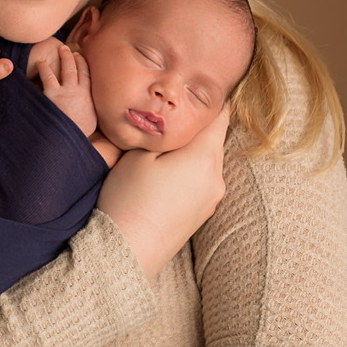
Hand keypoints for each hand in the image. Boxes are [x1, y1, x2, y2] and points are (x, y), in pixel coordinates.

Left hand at [35, 43, 96, 136]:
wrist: (72, 137)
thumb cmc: (81, 131)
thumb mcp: (92, 119)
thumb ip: (90, 109)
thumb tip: (89, 108)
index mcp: (88, 95)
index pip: (87, 74)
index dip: (83, 64)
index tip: (80, 57)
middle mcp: (78, 90)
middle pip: (77, 68)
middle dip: (73, 57)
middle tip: (68, 50)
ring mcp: (66, 91)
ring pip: (65, 68)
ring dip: (63, 57)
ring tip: (59, 50)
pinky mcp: (53, 94)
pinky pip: (48, 77)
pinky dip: (45, 68)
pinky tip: (40, 63)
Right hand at [95, 107, 229, 278]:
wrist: (127, 252)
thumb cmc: (129, 198)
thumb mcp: (139, 153)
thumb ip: (162, 129)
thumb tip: (173, 118)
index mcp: (205, 156)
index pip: (219, 116)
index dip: (207, 101)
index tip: (192, 93)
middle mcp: (217, 177)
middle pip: (213, 139)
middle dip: (193, 129)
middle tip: (167, 119)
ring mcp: (212, 198)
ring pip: (206, 161)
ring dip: (189, 152)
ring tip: (161, 151)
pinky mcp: (203, 215)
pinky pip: (201, 182)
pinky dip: (188, 173)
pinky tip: (163, 178)